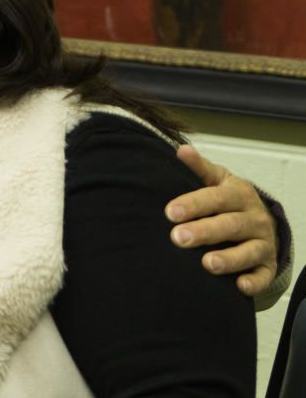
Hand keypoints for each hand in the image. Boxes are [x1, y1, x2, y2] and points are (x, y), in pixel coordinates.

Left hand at [166, 145, 277, 295]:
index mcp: (239, 194)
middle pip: (229, 225)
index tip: (169, 212)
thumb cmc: (228, 200)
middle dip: (203, 232)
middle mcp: (254, 218)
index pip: (216, 198)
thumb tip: (180, 150)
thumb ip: (199, 168)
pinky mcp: (268, 266)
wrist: (261, 221)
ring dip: (229, 258)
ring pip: (248, 251)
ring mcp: (263, 243)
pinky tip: (239, 287)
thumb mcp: (217, 180)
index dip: (193, 204)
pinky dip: (254, 282)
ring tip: (207, 264)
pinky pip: (264, 276)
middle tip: (177, 238)